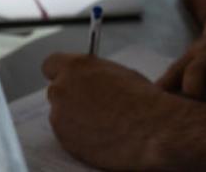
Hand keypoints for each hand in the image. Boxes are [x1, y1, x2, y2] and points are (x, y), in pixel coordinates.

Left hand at [43, 53, 175, 169]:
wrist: (154, 130)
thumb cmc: (144, 101)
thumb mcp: (117, 73)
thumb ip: (92, 74)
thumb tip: (88, 79)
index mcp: (74, 67)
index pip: (51, 65)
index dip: (61, 74)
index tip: (67, 81)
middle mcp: (62, 89)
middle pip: (57, 92)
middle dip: (70, 99)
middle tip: (91, 108)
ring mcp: (60, 115)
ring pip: (61, 115)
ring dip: (75, 119)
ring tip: (103, 125)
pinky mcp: (64, 139)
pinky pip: (67, 135)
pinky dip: (79, 137)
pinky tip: (101, 137)